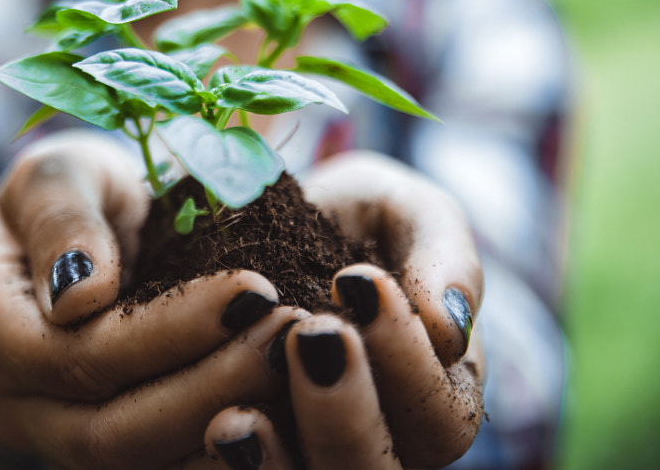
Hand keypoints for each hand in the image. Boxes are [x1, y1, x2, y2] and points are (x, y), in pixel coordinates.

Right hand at [0, 132, 304, 468]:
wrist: (84, 235)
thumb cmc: (69, 194)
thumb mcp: (58, 175)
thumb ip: (60, 220)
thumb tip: (78, 296)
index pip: (75, 353)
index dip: (164, 330)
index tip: (252, 286)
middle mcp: (14, 403)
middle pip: (111, 428)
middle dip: (211, 383)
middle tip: (290, 332)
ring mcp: (59, 437)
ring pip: (146, 459)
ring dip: (231, 415)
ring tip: (298, 358)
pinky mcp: (112, 446)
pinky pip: (169, 464)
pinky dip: (231, 441)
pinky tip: (288, 402)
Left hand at [204, 151, 484, 467]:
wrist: (266, 217)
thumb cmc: (354, 219)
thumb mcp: (406, 213)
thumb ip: (443, 255)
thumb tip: (449, 326)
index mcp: (434, 394)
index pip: (440, 417)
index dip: (405, 361)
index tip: (357, 282)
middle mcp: (381, 440)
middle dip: (342, 414)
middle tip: (307, 337)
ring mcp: (312, 450)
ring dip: (277, 462)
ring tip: (236, 417)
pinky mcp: (254, 449)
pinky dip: (228, 464)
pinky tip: (210, 426)